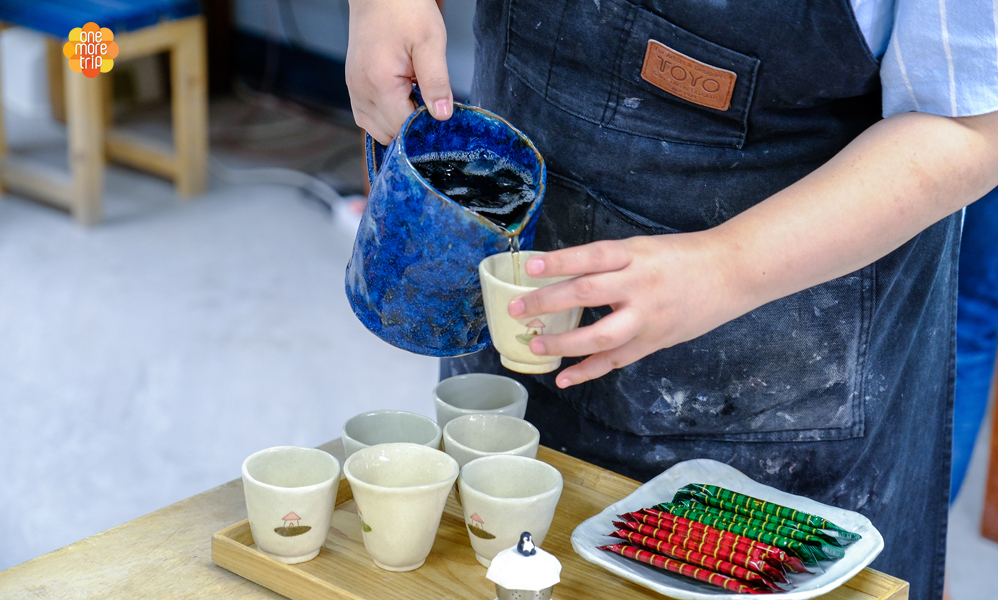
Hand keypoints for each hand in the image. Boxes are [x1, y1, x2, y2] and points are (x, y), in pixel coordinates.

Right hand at [346, 0, 451, 143]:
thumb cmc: (404, 9)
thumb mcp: (430, 42)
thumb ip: (436, 82)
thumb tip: (442, 115)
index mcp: (379, 82)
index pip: (404, 127)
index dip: (425, 127)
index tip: (440, 115)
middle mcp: (361, 90)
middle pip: (390, 134)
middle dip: (412, 127)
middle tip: (429, 102)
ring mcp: (354, 90)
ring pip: (378, 131)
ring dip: (398, 123)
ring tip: (414, 97)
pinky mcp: (354, 87)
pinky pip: (368, 118)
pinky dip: (386, 117)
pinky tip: (401, 99)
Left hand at [508, 234, 748, 387]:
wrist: (731, 272)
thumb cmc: (683, 256)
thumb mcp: (644, 248)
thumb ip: (609, 263)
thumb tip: (564, 277)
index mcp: (635, 256)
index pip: (591, 256)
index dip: (559, 261)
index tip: (530, 266)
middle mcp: (639, 285)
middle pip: (586, 293)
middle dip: (546, 302)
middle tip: (516, 310)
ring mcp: (647, 317)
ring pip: (599, 335)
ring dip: (563, 344)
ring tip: (535, 347)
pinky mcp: (654, 341)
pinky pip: (616, 360)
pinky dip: (589, 371)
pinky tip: (564, 378)